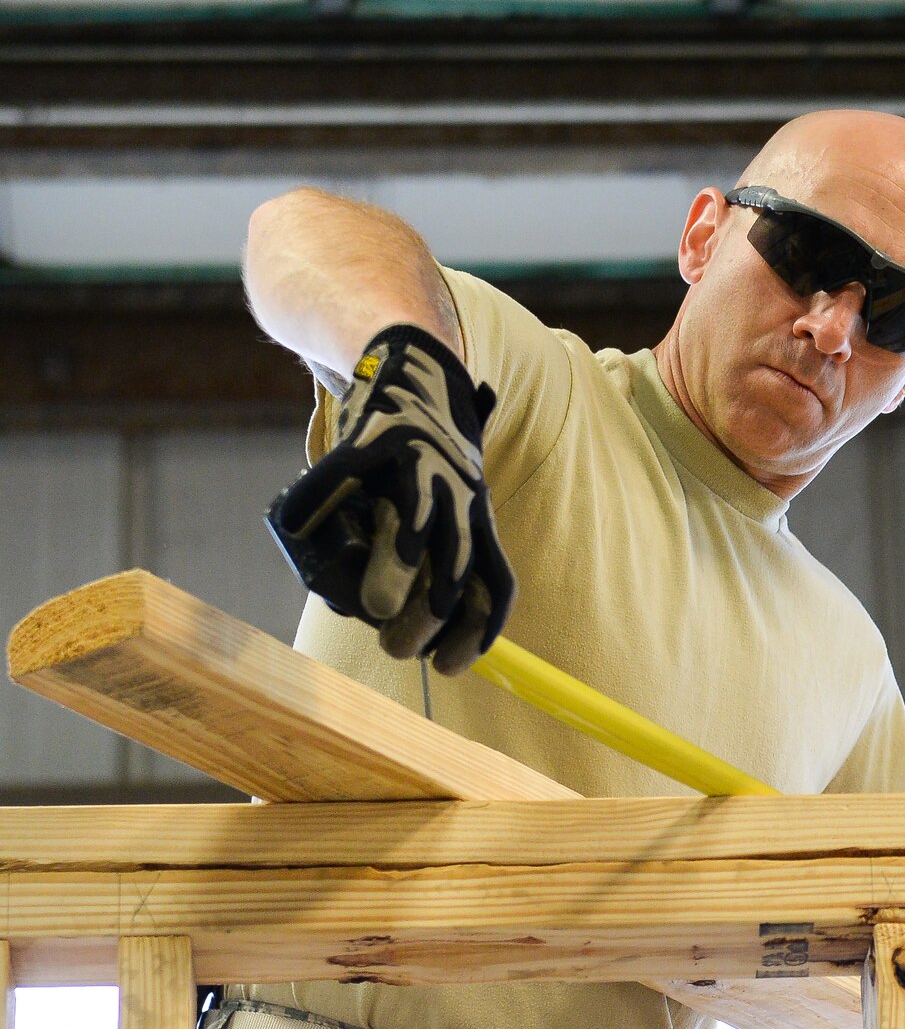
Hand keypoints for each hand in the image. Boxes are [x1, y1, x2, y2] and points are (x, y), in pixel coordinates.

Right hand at [266, 323, 513, 675]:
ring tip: (371, 610)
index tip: (450, 668)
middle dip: (430, 617)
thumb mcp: (438, 504)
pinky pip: (340, 476)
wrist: (409, 360)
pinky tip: (290, 530)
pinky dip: (314, 503)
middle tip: (399, 650)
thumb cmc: (415, 453)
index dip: (476, 631)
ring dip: (394, 574)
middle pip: (455, 564)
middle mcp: (456, 490)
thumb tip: (385, 618)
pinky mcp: (371, 435)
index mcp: (475, 514)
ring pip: (412, 525)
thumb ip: (420, 559)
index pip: (490, 583)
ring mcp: (416, 461)